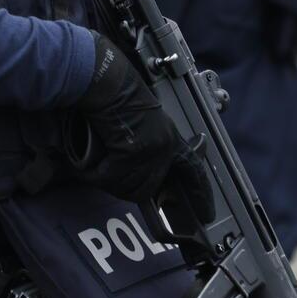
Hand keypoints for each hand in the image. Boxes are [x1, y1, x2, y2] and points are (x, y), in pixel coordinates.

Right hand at [72, 33, 209, 215]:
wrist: (111, 84)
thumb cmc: (122, 98)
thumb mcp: (145, 123)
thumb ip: (148, 146)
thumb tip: (134, 169)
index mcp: (171, 140)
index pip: (193, 171)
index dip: (200, 193)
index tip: (207, 214)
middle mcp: (164, 148)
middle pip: (147, 189)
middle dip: (126, 186)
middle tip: (110, 174)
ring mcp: (149, 152)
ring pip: (126, 187)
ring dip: (108, 180)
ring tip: (97, 163)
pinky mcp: (131, 153)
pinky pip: (108, 178)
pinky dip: (94, 173)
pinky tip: (89, 164)